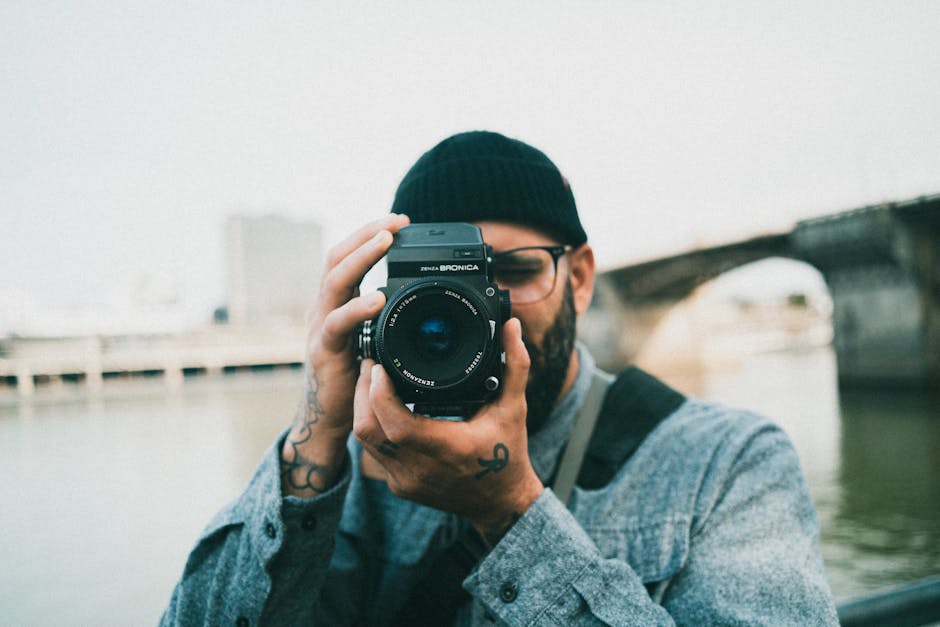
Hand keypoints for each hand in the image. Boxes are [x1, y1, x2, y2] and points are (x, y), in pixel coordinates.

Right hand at [281, 213, 410, 496]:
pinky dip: (358, 308)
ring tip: (385, 241)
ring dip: (362, 256)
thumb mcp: (367, 337)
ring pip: (335, 280)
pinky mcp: (325, 351)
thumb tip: (405, 293)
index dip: (369, 234)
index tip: (399, 221)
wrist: (328, 417)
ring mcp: (321, 326)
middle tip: (395, 221)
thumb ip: (379, 314)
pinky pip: (338, 323)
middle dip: (366, 234)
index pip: (348, 255)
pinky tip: (377, 299)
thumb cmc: (351, 376)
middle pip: (338, 257)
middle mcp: (325, 307)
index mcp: (337, 301)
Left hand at [353, 318, 543, 543]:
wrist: (502, 504)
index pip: (395, 422)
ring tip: (372, 381)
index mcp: (445, 448)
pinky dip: (373, 427)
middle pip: (368, 428)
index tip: (380, 365)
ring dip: (363, 409)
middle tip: (371, 365)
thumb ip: (515, 365)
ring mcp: (405, 481)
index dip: (378, 392)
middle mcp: (419, 468)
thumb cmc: (508, 456)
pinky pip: (373, 452)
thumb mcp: (515, 408)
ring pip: (364, 441)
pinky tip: (381, 408)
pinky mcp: (399, 486)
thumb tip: (512, 326)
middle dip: (362, 393)